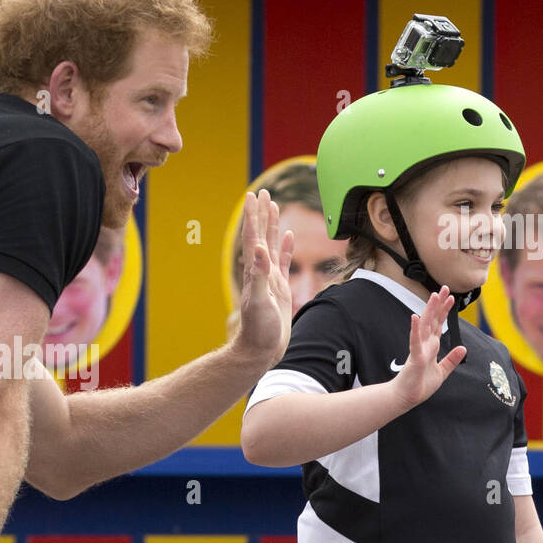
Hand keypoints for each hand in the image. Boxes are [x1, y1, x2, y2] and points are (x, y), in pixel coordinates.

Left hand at [234, 190, 294, 365]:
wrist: (261, 350)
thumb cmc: (258, 330)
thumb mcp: (260, 302)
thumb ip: (259, 276)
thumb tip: (259, 250)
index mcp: (255, 271)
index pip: (254, 238)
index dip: (253, 217)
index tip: (253, 196)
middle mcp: (261, 271)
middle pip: (261, 235)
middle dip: (262, 214)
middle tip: (263, 192)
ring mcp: (270, 278)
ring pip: (272, 245)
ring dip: (272, 225)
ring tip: (273, 206)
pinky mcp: (280, 288)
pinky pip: (283, 262)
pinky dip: (286, 247)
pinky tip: (289, 236)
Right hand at [390, 286, 465, 408]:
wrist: (406, 398)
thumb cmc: (420, 385)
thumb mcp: (442, 372)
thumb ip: (451, 359)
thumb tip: (463, 347)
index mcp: (431, 347)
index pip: (439, 325)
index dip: (445, 311)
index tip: (451, 297)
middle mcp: (424, 345)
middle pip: (432, 320)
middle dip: (439, 304)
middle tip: (444, 288)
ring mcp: (418, 350)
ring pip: (425, 326)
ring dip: (429, 311)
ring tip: (433, 296)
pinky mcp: (414, 359)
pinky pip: (415, 342)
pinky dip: (415, 330)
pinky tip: (415, 318)